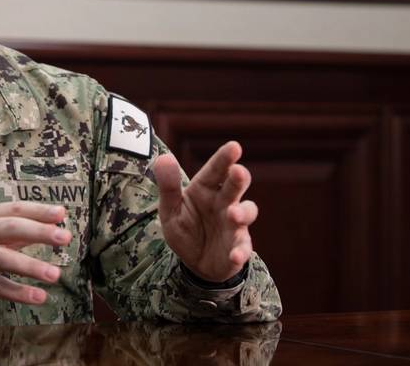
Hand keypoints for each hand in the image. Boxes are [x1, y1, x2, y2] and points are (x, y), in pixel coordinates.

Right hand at [0, 202, 70, 315]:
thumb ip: (8, 232)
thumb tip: (42, 229)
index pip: (14, 208)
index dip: (39, 210)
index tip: (63, 214)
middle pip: (10, 227)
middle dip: (40, 232)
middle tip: (65, 238)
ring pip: (2, 258)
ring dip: (31, 266)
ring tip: (56, 274)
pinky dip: (16, 292)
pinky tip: (36, 297)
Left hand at [153, 141, 256, 281]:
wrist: (195, 262)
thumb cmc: (184, 228)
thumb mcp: (170, 209)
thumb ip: (168, 186)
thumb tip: (164, 158)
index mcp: (205, 189)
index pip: (215, 170)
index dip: (224, 158)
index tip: (234, 146)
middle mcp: (224, 202)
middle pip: (235, 185)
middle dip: (238, 178)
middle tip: (237, 171)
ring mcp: (234, 224)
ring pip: (246, 212)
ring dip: (242, 213)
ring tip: (233, 215)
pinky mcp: (238, 247)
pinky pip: (243, 248)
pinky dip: (240, 252)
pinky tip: (235, 256)